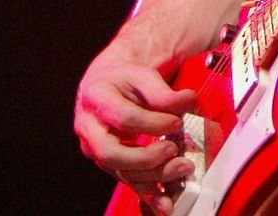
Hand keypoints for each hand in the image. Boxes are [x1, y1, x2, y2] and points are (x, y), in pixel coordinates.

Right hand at [74, 55, 198, 211]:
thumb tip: (187, 101)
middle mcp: (90, 127)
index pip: (123, 117)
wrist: (109, 84)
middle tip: (172, 149)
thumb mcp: (142, 75)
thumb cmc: (124, 80)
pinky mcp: (110, 163)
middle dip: (145, 157)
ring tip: (181, 168)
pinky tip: (164, 201)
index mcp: (96, 98)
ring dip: (154, 175)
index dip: (152, 122)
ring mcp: (97, 148)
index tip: (176, 120)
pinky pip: (127, 181)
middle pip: (111, 153)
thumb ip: (163, 91)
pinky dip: (148, 194)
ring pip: (120, 171)